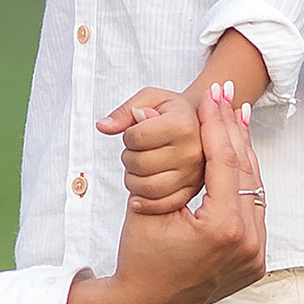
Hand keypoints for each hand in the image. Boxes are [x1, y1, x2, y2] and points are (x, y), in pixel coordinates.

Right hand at [65, 85, 265, 303]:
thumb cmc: (139, 255)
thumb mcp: (148, 205)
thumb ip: (167, 162)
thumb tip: (162, 113)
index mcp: (222, 229)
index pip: (226, 161)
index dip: (218, 123)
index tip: (214, 95)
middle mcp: (247, 243)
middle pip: (246, 172)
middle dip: (234, 130)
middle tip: (227, 95)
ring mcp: (254, 255)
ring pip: (254, 189)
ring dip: (243, 153)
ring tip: (235, 116)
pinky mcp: (255, 262)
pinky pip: (253, 211)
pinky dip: (244, 184)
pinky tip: (237, 157)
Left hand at [98, 88, 203, 214]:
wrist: (200, 125)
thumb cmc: (172, 111)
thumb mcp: (150, 98)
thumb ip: (124, 112)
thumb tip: (103, 127)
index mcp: (183, 124)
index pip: (137, 137)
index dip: (127, 135)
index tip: (135, 131)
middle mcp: (192, 151)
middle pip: (140, 164)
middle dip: (128, 157)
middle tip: (135, 151)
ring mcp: (193, 174)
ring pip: (148, 187)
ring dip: (132, 179)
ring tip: (138, 167)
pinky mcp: (192, 191)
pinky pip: (163, 205)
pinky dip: (145, 203)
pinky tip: (138, 194)